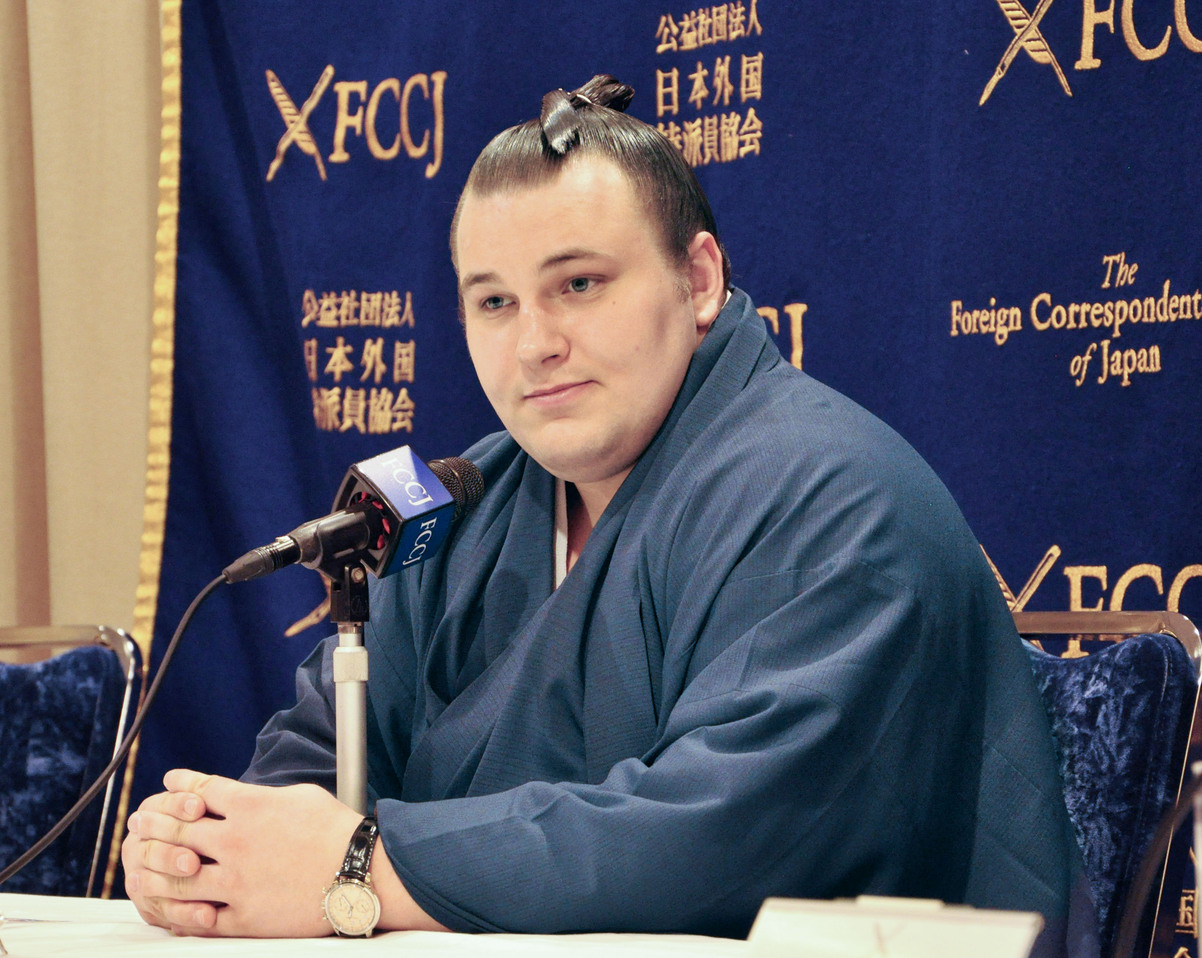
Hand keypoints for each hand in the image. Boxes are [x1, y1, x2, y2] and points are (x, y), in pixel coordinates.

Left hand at [123, 769, 361, 936]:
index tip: (169, 782)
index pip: (200, 789)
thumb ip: (262, 797)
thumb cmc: (336, 830)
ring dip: (151, 869)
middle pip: (177, 830)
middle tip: (138, 822)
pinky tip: (167, 907)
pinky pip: (199, 918)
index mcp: (251, 806)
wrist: (360, 871)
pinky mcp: (244, 917)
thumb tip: (238, 796)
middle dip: (152, 823)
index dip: (180, 784)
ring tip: (138, 866)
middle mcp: (236, 841)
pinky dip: (178, 912)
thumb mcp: (300, 796)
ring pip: (176, 877)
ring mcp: (236, 881)